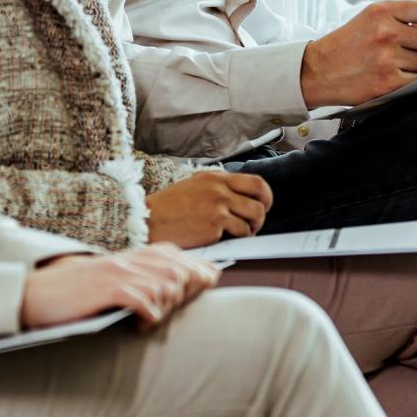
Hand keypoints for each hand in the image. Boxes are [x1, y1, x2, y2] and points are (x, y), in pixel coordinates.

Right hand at [20, 245, 220, 332]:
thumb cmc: (75, 294)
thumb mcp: (112, 281)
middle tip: (175, 308)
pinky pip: (144, 300)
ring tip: (151, 319)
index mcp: (132, 256)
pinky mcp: (107, 289)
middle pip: (180, 270)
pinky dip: (148, 316)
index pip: (179, 256)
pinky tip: (138, 326)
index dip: (199, 271)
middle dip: (189, 291)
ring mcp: (118, 272)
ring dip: (166, 307)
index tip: (207, 285)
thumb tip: (176, 288)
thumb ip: (140, 279)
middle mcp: (129, 259)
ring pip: (167, 285)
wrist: (36, 294)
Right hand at [146, 171, 272, 246]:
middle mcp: (220, 190)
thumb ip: (218, 187)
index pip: (256, 182)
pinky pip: (238, 234)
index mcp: (216, 178)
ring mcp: (218, 208)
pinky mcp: (214, 227)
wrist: (150, 220)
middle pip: (260, 202)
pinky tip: (221, 238)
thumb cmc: (170, 206)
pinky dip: (234, 238)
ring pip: (252, 220)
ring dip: (250, 229)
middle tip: (254, 223)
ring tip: (239, 234)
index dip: (266, 196)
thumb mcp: (195, 185)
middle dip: (262, 216)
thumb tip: (242, 197)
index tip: (263, 205)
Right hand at [300, 0, 416, 106]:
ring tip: (403, 61)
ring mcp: (386, 58)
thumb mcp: (371, 17)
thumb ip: (406, 11)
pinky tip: (394, 73)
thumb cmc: (347, 43)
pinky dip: (411, 78)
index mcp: (381, 11)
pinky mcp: (387, 82)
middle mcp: (385, 32)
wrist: (316, 71)